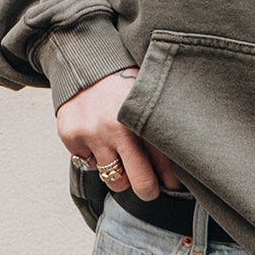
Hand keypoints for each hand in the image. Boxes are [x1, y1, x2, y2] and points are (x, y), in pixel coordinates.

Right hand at [56, 69, 183, 202]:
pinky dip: (95, 157)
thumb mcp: (148, 98)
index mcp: (144, 117)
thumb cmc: (124, 85)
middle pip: (142, 184)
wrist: (86, 64)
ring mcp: (92, 135)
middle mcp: (117, 128)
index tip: (172, 183)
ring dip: (120, 175)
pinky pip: (89, 165)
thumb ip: (162, 127)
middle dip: (149, 190)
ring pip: (114, 181)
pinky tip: (97, 138)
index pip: (166, 166)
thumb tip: (182, 167)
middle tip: (149, 186)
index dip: (172, 181)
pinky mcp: (71, 138)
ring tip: (121, 158)